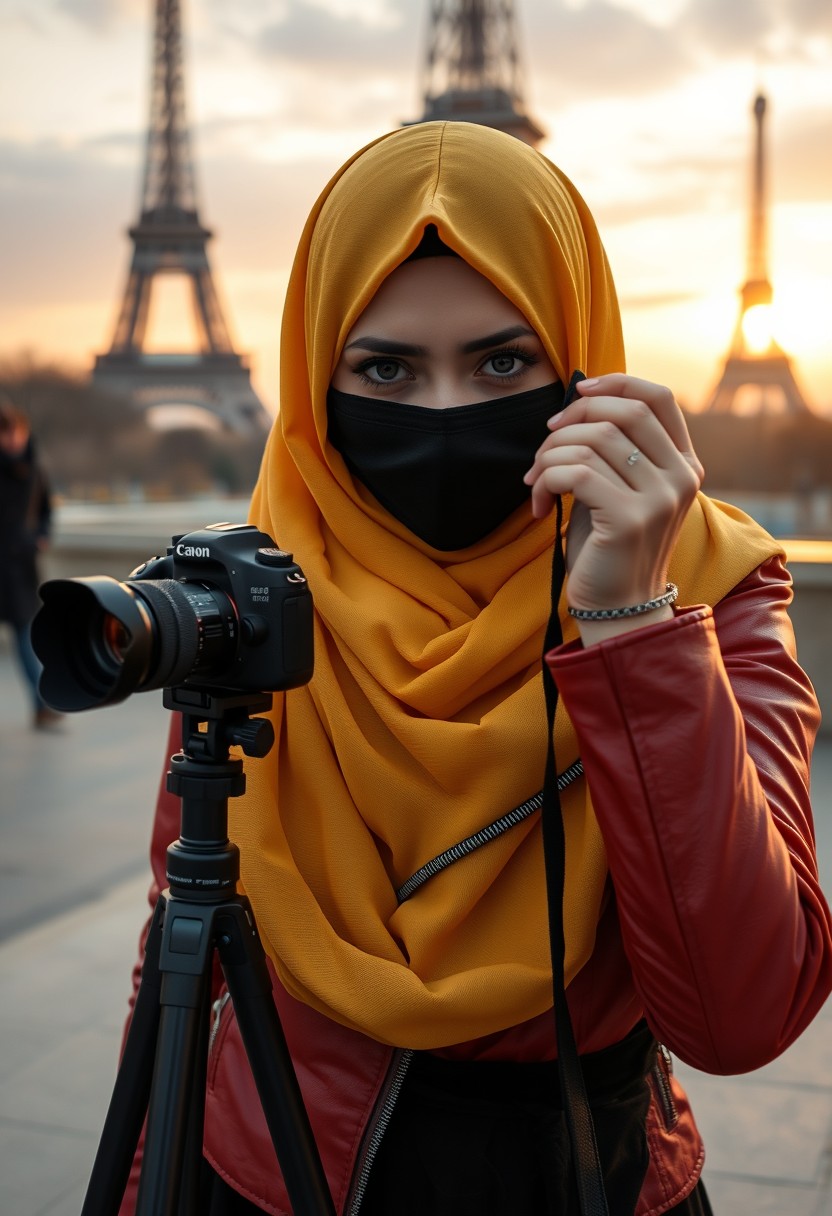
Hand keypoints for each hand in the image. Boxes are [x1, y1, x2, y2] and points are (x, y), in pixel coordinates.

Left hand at [523, 373, 702, 618]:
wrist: (619, 609)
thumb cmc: (609, 547)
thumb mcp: (621, 489)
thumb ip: (614, 448)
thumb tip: (578, 400)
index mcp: (684, 464)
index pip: (657, 397)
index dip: (616, 383)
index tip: (578, 391)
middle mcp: (681, 477)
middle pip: (622, 412)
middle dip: (572, 419)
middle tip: (545, 444)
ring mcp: (660, 498)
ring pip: (592, 440)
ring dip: (549, 455)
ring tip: (536, 481)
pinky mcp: (630, 519)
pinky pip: (575, 472)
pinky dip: (545, 480)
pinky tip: (539, 504)